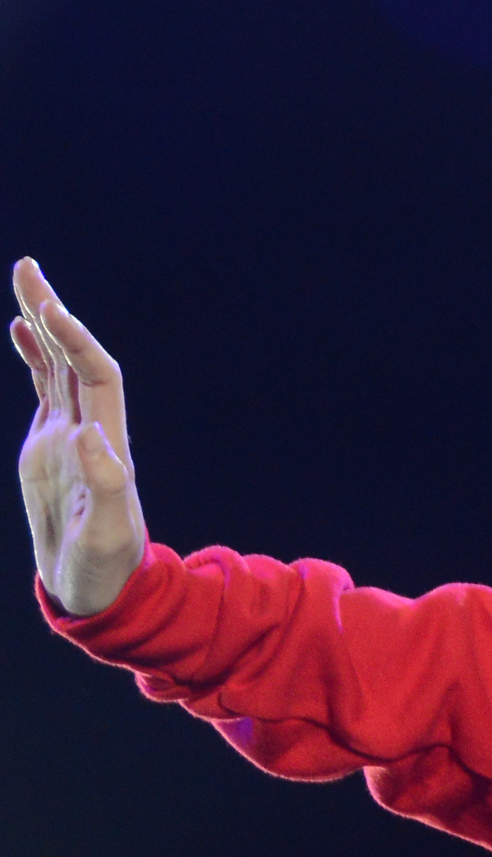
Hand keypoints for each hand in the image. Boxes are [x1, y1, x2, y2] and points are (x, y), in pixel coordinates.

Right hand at [14, 257, 146, 617]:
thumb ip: (106, 487)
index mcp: (108, 445)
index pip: (96, 377)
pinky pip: (43, 389)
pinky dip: (32, 356)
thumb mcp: (108, 536)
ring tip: (24, 279)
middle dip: (53, 314)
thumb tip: (92, 435)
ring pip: (56, 366)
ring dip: (42, 324)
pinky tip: (18, 328)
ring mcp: (68, 435)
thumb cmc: (105, 569)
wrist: (96, 589)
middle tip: (27, 267)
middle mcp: (91, 431)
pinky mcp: (48, 446)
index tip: (48, 312)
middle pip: (75, 358)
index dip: (75, 343)